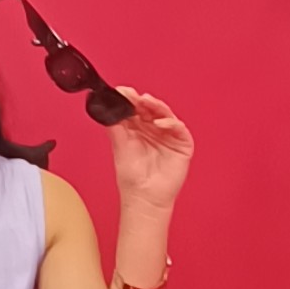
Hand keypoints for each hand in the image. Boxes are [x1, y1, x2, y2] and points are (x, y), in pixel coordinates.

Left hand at [107, 87, 193, 212]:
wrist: (144, 197)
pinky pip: (179, 128)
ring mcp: (168, 135)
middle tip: (132, 94)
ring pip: (165, 114)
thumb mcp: (119, 146)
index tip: (120, 92)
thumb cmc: (132, 176)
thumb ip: (115, 126)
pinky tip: (159, 123)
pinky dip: (170, 123)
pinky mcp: (182, 144)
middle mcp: (154, 129)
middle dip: (141, 100)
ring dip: (156, 106)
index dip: (128, 99)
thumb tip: (107, 107)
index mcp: (138, 129)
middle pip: (150, 109)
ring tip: (145, 101)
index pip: (134, 109)